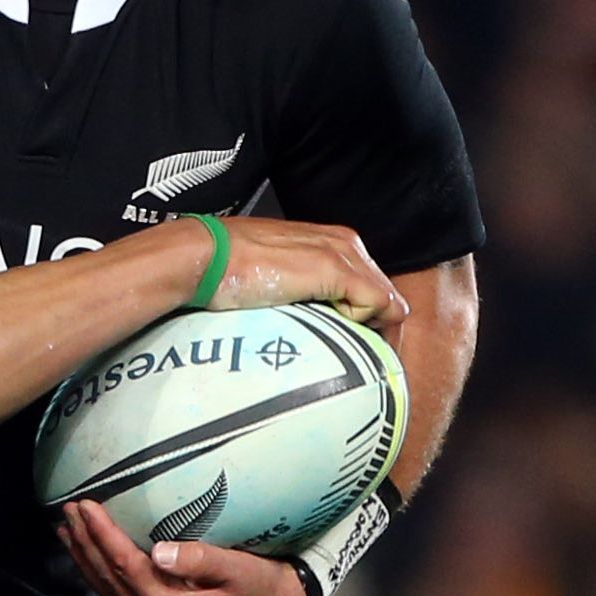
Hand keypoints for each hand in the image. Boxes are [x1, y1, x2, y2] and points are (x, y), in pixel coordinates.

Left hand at [59, 499, 307, 595]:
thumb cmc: (264, 587)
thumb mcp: (240, 570)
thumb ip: (202, 561)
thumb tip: (160, 552)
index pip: (126, 566)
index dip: (102, 535)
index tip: (85, 506)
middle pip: (109, 579)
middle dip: (84, 543)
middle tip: (66, 510)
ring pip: (109, 591)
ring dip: (86, 559)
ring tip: (67, 531)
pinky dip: (101, 574)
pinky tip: (92, 557)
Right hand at [195, 218, 406, 338]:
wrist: (207, 257)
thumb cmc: (228, 271)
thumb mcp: (277, 281)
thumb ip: (302, 293)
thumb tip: (312, 322)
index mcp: (331, 243)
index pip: (369, 285)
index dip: (364, 317)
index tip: (350, 342)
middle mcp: (345, 244)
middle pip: (385, 295)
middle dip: (373, 326)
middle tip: (350, 351)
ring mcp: (344, 256)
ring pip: (388, 302)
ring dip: (369, 329)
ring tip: (342, 347)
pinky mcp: (338, 271)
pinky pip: (378, 304)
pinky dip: (362, 323)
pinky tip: (331, 327)